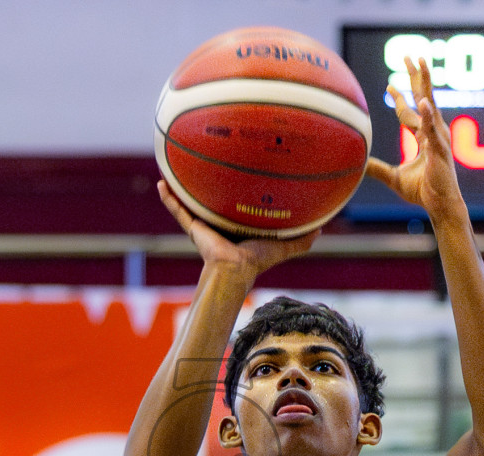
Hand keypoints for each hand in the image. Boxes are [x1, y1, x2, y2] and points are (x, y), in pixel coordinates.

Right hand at [157, 181, 316, 281]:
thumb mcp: (284, 244)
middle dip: (208, 183)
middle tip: (208, 159)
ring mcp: (203, 223)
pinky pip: (178, 209)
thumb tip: (322, 228)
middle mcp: (218, 222)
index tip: (239, 170)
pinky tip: (162, 182)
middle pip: (212, 198)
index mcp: (237, 224)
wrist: (236, 269)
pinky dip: (169, 198)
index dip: (237, 189)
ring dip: (183, 186)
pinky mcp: (193, 226)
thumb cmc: (258, 259)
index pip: (236, 203)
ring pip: (191, 201)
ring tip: (177, 165)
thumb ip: (302, 239)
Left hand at [364, 57, 467, 222]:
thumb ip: (377, 169)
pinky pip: (432, 130)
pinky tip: (422, 102)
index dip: (400, 98)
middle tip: (410, 56)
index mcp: (425, 137)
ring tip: (421, 63)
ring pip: (431, 104)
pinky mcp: (439, 150)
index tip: (389, 85)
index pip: (411, 112)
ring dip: (426, 83)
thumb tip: (358, 165)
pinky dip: (427, 116)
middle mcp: (434, 132)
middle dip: (417, 76)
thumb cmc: (423, 192)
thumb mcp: (393, 178)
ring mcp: (438, 138)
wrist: (439, 206)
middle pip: (425, 97)